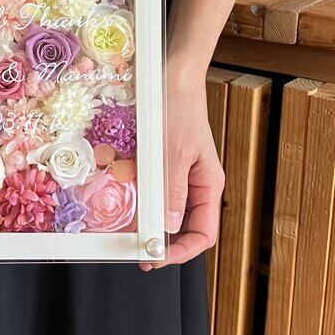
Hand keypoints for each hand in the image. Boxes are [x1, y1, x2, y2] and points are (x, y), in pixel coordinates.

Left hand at [141, 77, 224, 270]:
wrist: (172, 77)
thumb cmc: (179, 108)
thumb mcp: (174, 151)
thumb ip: (172, 189)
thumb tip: (168, 226)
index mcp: (208, 185)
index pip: (203, 233)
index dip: (182, 251)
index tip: (157, 256)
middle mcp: (196, 184)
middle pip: (184, 226)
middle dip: (161, 241)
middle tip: (136, 250)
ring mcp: (180, 175)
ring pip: (165, 210)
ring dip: (148, 220)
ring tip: (128, 226)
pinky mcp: (164, 165)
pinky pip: (154, 190)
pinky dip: (141, 198)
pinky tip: (126, 196)